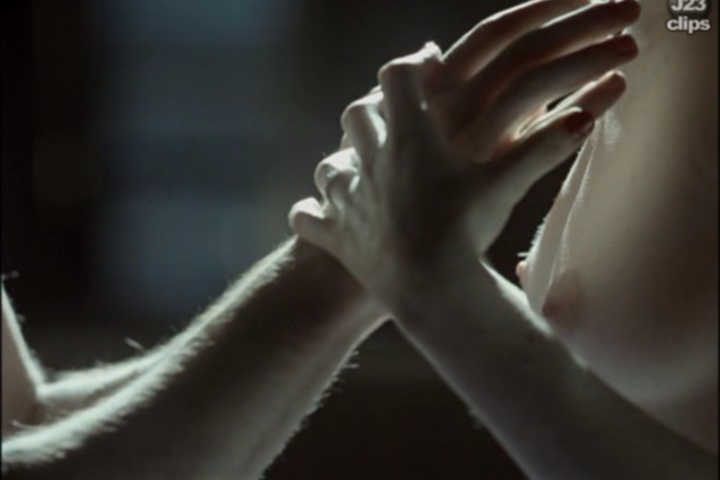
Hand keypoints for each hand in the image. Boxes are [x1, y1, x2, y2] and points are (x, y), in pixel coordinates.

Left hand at [289, 0, 638, 299]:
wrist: (430, 288)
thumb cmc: (467, 231)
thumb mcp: (506, 185)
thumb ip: (544, 148)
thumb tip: (589, 117)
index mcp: (408, 137)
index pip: (397, 77)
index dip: (411, 64)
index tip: (425, 61)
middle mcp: (369, 159)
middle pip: (358, 115)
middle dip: (374, 110)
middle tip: (392, 115)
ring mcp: (347, 199)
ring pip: (329, 166)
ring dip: (342, 163)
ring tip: (359, 169)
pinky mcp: (335, 236)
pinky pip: (309, 219)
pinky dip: (311, 215)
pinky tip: (314, 215)